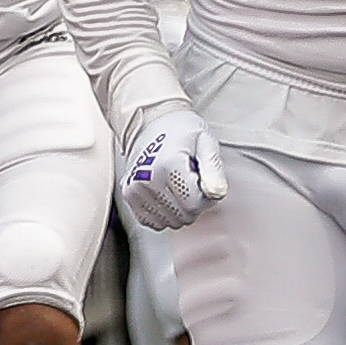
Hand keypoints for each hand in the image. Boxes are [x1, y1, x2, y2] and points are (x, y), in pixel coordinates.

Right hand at [118, 101, 225, 233]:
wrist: (150, 122)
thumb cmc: (182, 131)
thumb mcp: (205, 142)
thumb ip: (214, 170)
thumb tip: (216, 194)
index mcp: (168, 164)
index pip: (195, 204)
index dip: (206, 196)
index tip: (202, 178)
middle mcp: (147, 179)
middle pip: (183, 216)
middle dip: (193, 202)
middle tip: (190, 178)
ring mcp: (135, 189)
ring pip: (170, 222)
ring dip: (179, 208)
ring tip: (176, 182)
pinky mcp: (129, 195)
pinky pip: (153, 222)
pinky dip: (164, 212)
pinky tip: (165, 192)